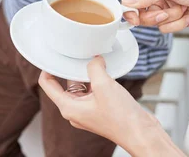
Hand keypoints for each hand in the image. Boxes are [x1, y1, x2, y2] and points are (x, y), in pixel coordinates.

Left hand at [39, 57, 180, 155]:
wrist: (142, 133)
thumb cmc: (121, 118)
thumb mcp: (103, 85)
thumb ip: (94, 68)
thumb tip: (94, 59)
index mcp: (68, 108)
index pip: (48, 85)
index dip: (47, 69)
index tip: (51, 56)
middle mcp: (75, 111)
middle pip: (64, 85)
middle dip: (70, 69)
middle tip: (75, 54)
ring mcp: (88, 111)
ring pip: (81, 87)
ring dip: (86, 74)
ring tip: (92, 61)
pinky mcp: (100, 110)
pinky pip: (93, 91)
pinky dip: (96, 81)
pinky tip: (105, 72)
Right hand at [121, 0, 188, 32]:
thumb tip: (128, 1)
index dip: (129, 7)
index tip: (134, 16)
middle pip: (138, 12)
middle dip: (154, 15)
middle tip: (164, 13)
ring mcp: (161, 6)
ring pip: (151, 22)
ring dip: (168, 18)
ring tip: (180, 9)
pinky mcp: (168, 19)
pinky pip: (164, 28)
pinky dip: (176, 23)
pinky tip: (186, 14)